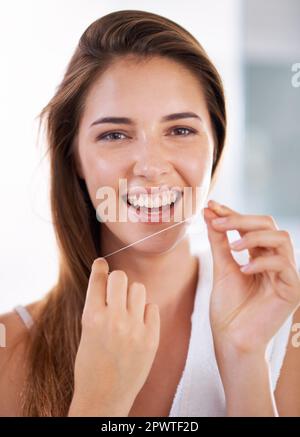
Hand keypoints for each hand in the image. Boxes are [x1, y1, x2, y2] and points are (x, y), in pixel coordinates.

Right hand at [68, 258, 159, 416]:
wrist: (104, 397)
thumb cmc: (90, 365)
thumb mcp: (86, 332)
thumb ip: (97, 308)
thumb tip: (108, 282)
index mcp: (92, 317)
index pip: (98, 278)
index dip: (100, 267)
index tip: (102, 263)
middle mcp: (113, 319)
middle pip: (121, 277)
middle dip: (116, 280)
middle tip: (115, 289)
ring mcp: (134, 328)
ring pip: (138, 288)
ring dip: (131, 294)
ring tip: (127, 309)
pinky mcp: (151, 338)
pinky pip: (151, 307)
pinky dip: (145, 311)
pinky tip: (138, 322)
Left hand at [203, 199, 299, 354]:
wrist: (231, 339)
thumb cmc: (227, 307)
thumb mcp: (221, 267)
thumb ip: (218, 241)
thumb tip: (209, 212)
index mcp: (260, 255)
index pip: (251, 225)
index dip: (233, 213)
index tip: (211, 206)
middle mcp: (275, 261)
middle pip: (269, 225)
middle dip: (242, 219)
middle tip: (218, 221)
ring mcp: (286, 274)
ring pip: (281, 238)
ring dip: (254, 236)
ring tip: (233, 246)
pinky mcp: (292, 289)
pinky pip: (283, 265)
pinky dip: (262, 262)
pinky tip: (244, 269)